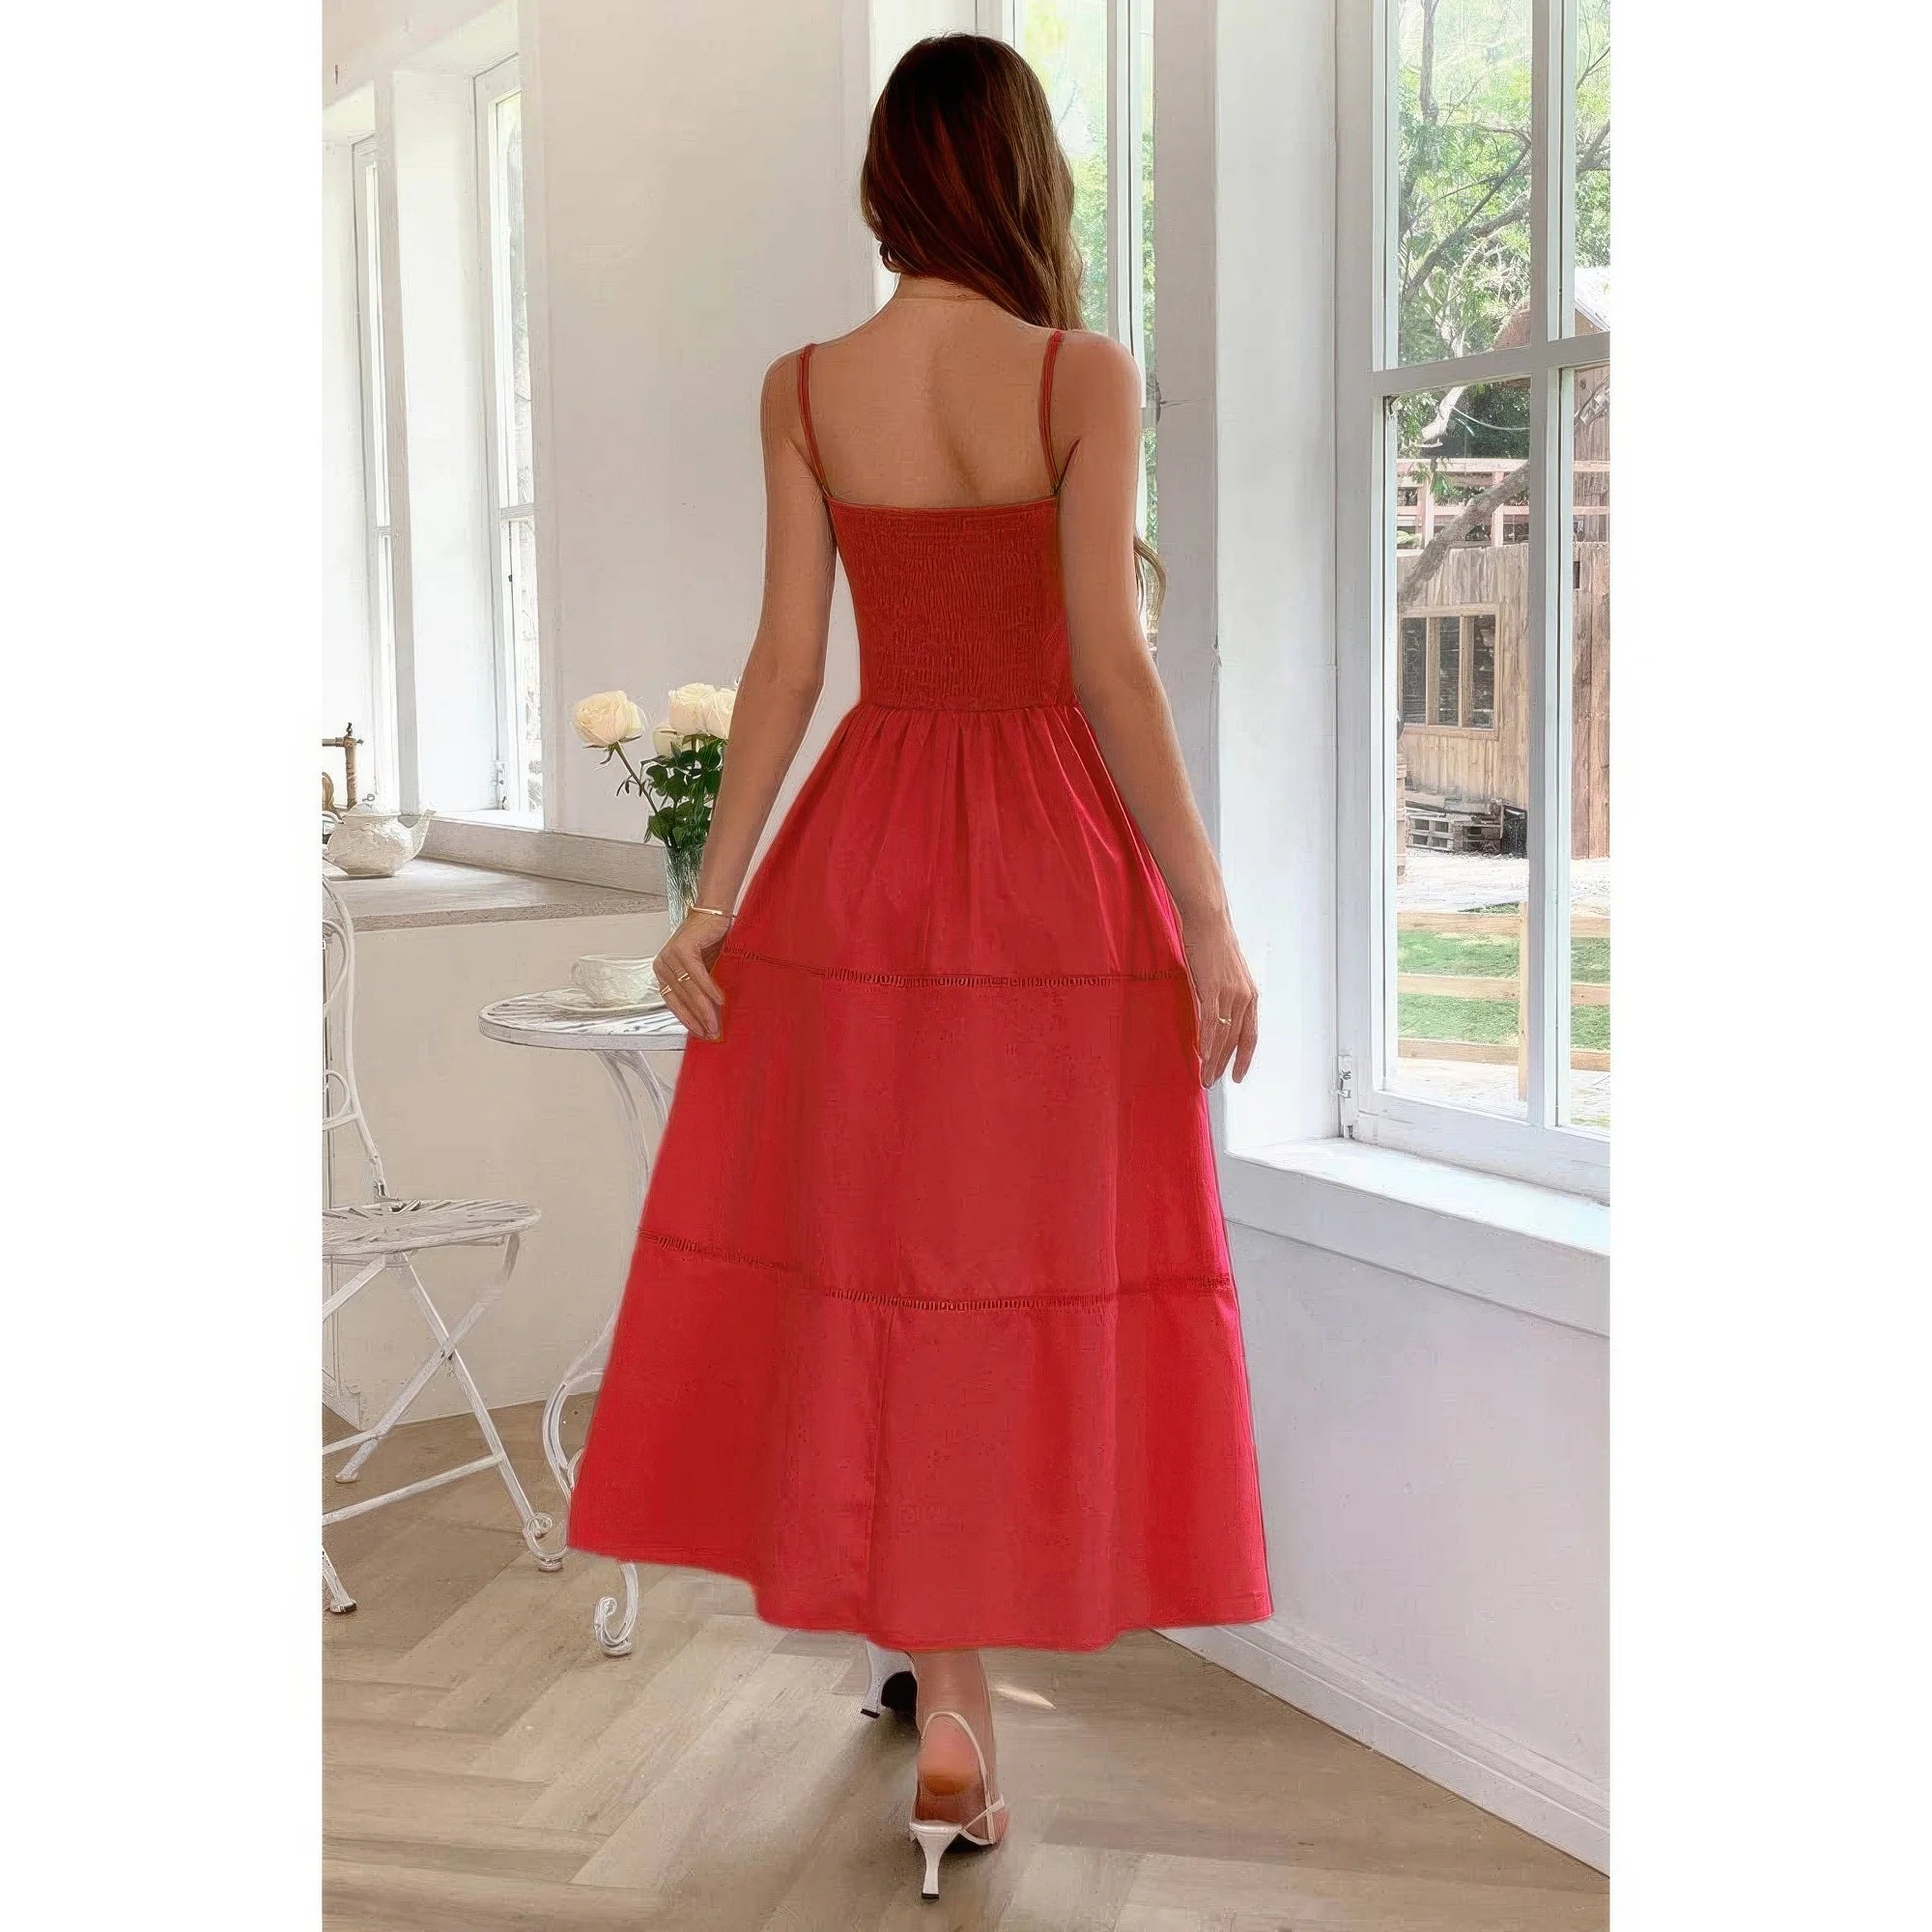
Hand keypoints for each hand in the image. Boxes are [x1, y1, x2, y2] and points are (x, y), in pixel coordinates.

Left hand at [654, 911, 732, 1038]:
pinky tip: (720, 1000)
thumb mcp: (703, 970)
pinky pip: (697, 975)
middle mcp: (662, 965)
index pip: (673, 1002)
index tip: (701, 1033)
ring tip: (716, 1023)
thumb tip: (711, 1017)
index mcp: (663, 972)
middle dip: (698, 1019)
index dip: (688, 1020)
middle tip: (711, 1032)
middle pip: (681, 998)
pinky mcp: (682, 949)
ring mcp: (670, 956)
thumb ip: (701, 990)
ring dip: (704, 1009)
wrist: (713, 913)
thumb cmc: (710, 940)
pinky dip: (709, 989)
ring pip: (689, 990)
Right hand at [1179, 907, 1258, 1086]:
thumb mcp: (1224, 975)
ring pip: (1222, 1035)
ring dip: (1213, 1059)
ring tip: (1204, 1076)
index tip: (1238, 1076)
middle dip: (1223, 1064)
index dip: (1244, 1058)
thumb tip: (1212, 1015)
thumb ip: (1222, 996)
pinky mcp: (1213, 987)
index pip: (1250, 1035)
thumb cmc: (1213, 944)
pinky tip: (1201, 1054)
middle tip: (1212, 1081)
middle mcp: (1245, 997)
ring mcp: (1230, 993)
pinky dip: (1206, 1040)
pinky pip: (1210, 1021)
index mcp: (1250, 996)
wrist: (1208, 921)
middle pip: (1235, 1040)